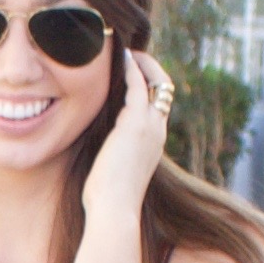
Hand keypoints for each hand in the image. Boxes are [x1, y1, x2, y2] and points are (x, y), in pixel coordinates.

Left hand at [88, 46, 172, 211]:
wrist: (115, 210)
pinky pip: (139, 85)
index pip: (158, 108)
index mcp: (153, 145)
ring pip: (158, 83)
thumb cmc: (107, 200)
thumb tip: (98, 154)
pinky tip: (123, 56)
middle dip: (152, 71)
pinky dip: (133, 68)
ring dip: (144, 64)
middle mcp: (158, 133)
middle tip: (135, 57)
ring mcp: (150, 127)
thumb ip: (111, 155)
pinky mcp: (135, 123)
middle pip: (165, 91)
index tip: (133, 77)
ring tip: (129, 52)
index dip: (149, 89)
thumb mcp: (113, 173)